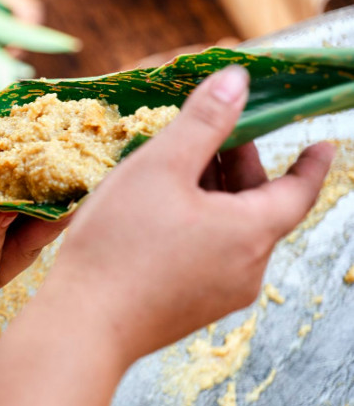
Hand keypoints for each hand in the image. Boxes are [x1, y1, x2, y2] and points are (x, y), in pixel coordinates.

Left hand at [0, 124, 68, 302]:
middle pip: (47, 226)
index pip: (50, 195)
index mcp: (6, 206)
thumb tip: (51, 132)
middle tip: (82, 175)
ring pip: (24, 248)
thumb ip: (1, 142)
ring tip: (45, 191)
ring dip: (34, 219)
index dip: (69, 177)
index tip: (92, 155)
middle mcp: (2, 239)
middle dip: (64, 201)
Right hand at [44, 65, 334, 365]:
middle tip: (214, 139)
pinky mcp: (189, 310)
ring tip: (175, 174)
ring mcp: (219, 295)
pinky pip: (209, 258)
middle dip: (240, 169)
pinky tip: (157, 216)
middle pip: (259, 209)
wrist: (84, 325)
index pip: (298, 191)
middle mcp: (247, 269)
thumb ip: (202, 121)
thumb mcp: (160, 167)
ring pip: (232, 233)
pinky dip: (198, 228)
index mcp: (251, 232)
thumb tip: (237, 81)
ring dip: (214, 198)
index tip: (321, 145)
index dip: (309, 163)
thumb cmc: (120, 244)